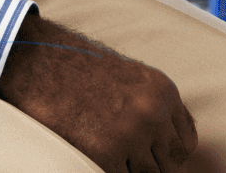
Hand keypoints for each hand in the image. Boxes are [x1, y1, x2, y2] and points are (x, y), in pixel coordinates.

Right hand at [0, 11, 198, 171]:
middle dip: (155, 167)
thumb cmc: (78, 70)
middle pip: (172, 163)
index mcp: (163, 92)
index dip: (172, 155)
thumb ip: (154, 106)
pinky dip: (111, 171)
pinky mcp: (104, 153)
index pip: (186, 142)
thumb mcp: (131, 78)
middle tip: (133, 161)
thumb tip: (168, 140)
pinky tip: (97, 158)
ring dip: (132, 170)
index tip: (157, 159)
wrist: (39, 63)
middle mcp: (153, 113)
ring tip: (114, 155)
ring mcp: (131, 134)